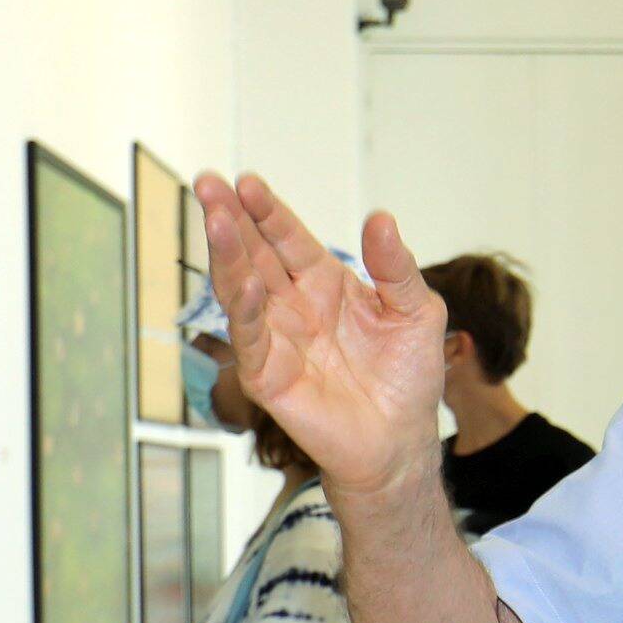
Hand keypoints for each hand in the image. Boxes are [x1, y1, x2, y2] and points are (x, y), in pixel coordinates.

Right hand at [193, 175, 449, 506]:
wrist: (401, 440)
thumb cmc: (408, 376)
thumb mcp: (415, 311)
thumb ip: (396, 267)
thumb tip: (380, 218)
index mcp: (325, 282)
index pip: (288, 238)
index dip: (268, 211)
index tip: (247, 182)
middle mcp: (293, 305)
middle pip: (254, 255)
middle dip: (231, 219)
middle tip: (208, 184)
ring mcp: (275, 338)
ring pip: (241, 289)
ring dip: (227, 255)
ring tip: (216, 219)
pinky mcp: (267, 376)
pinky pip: (252, 339)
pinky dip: (246, 312)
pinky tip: (245, 284)